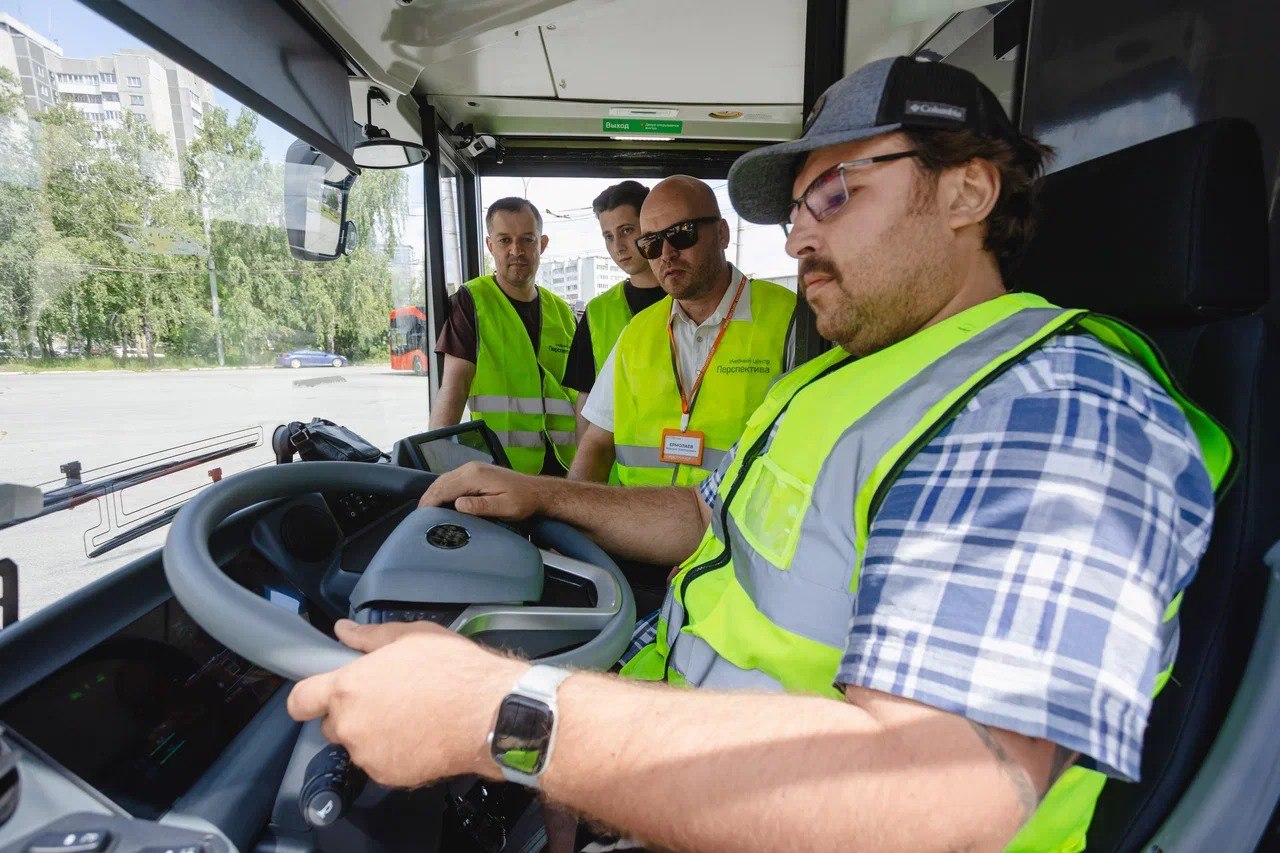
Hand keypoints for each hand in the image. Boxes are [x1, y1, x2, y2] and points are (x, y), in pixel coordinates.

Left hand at [287, 619, 527, 786]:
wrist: (488, 715)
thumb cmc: (453, 671)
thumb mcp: (411, 637)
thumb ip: (368, 637)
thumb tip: (343, 631)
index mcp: (348, 688)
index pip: (300, 700)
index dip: (307, 696)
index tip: (319, 694)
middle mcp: (351, 725)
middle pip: (332, 723)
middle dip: (351, 712)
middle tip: (385, 696)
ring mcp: (369, 755)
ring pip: (359, 744)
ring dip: (374, 733)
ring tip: (410, 714)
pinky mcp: (390, 776)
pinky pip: (381, 762)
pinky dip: (394, 752)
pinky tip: (421, 733)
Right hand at [419, 461, 546, 520]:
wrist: (536, 492)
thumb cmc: (523, 502)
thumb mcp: (505, 508)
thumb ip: (481, 506)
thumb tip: (458, 505)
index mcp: (475, 476)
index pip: (444, 488)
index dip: (430, 503)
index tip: (421, 517)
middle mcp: (470, 468)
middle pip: (441, 482)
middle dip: (428, 499)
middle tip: (418, 518)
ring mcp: (472, 469)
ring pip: (444, 480)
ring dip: (433, 494)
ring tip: (425, 512)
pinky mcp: (475, 473)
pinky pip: (452, 480)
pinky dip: (442, 490)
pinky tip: (440, 502)